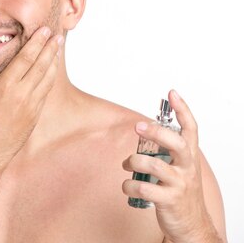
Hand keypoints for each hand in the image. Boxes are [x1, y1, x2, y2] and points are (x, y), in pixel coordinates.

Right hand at [0, 26, 63, 158]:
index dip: (36, 43)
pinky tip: (51, 70)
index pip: (25, 59)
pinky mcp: (35, 115)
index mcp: (5, 86)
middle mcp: (21, 94)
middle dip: (49, 47)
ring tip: (57, 48)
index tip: (43, 31)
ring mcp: (31, 105)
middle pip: (40, 65)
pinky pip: (46, 91)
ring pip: (47, 78)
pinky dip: (50, 77)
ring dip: (53, 61)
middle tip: (56, 33)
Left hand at [122, 90, 220, 241]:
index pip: (191, 130)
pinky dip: (128, 186)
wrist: (192, 225)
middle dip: (156, 133)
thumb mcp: (179, 169)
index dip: (183, 110)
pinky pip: (142, 188)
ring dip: (133, 163)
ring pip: (153, 166)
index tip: (172, 93)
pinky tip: (127, 186)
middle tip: (137, 127)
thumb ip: (166, 152)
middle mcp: (187, 168)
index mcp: (189, 158)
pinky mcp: (168, 201)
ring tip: (127, 165)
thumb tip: (143, 131)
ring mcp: (179, 185)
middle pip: (176, 143)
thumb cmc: (180, 193)